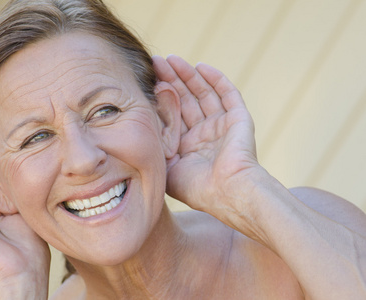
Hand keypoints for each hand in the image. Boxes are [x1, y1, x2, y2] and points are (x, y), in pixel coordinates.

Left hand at [153, 55, 259, 212]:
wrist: (226, 193)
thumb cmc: (195, 186)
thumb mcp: (166, 167)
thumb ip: (157, 148)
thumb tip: (139, 129)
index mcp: (187, 144)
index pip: (172, 113)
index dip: (160, 95)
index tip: (146, 79)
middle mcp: (204, 133)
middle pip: (186, 98)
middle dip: (171, 79)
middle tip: (155, 62)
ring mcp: (221, 125)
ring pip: (204, 92)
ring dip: (189, 75)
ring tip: (172, 59)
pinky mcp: (239, 119)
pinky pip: (228, 94)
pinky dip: (216, 79)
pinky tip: (201, 66)